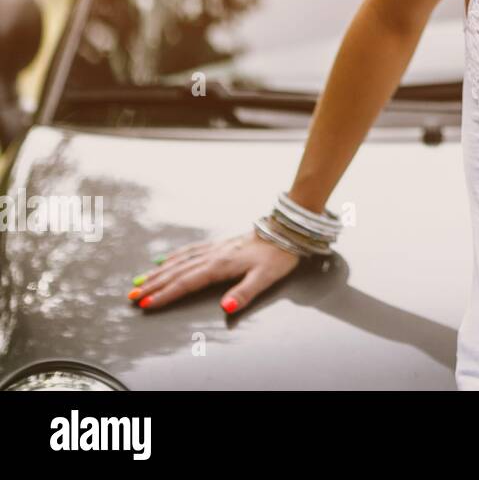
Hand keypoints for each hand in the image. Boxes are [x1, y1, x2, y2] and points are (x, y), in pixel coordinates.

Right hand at [127, 229, 302, 313]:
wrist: (286, 230)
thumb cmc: (278, 255)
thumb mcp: (266, 277)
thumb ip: (244, 293)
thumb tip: (225, 308)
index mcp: (221, 265)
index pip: (187, 282)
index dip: (166, 294)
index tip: (147, 304)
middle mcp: (213, 255)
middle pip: (177, 272)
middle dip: (154, 285)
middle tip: (132, 297)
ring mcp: (215, 248)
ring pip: (180, 260)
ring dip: (159, 272)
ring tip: (140, 282)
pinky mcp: (219, 243)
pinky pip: (190, 250)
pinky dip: (174, 256)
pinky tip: (163, 259)